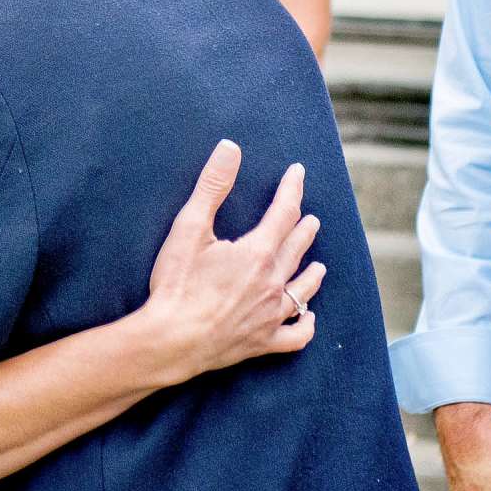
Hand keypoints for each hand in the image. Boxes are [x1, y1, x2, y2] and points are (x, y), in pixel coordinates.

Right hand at [124, 141, 322, 386]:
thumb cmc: (177, 284)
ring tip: (319, 265)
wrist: (171, 339)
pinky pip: (295, 335)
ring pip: (302, 290)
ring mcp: (270, 315)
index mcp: (257, 253)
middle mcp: (272, 283)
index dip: (292, 190)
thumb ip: (212, 186)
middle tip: (310, 219)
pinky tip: (308, 317)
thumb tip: (230, 148)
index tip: (297, 173)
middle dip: (304, 230)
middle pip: (297, 250)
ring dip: (312, 274)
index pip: (284, 213)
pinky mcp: (262, 342)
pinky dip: (305, 325)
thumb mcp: (189, 227)